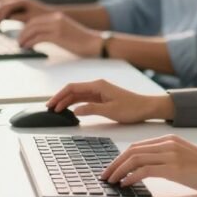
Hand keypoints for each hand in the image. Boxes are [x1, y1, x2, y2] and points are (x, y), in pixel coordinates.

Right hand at [0, 0, 53, 24]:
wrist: (51, 14)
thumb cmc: (42, 18)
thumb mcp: (30, 19)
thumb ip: (18, 17)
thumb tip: (7, 18)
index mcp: (21, 0)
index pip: (4, 7)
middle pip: (1, 5)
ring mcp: (17, 1)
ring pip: (2, 6)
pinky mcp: (18, 6)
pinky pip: (6, 9)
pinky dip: (1, 15)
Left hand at [17, 12, 101, 55]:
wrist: (94, 43)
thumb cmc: (82, 41)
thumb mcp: (66, 31)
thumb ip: (54, 31)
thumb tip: (42, 37)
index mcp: (57, 16)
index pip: (36, 20)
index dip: (26, 28)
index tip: (22, 36)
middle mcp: (56, 19)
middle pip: (32, 23)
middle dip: (22, 33)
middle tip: (18, 42)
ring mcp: (57, 26)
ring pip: (33, 30)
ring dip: (24, 38)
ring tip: (21, 46)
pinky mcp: (58, 36)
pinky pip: (38, 38)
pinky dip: (30, 43)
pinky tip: (28, 48)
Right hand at [47, 79, 173, 123]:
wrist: (146, 107)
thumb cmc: (132, 108)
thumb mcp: (110, 110)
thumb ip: (91, 109)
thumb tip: (75, 110)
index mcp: (98, 85)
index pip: (73, 87)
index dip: (59, 95)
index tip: (51, 104)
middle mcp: (97, 86)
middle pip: (73, 90)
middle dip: (60, 98)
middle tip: (50, 109)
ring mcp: (99, 91)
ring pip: (77, 94)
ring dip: (66, 101)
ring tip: (57, 110)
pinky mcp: (102, 97)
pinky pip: (84, 98)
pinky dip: (75, 103)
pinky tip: (70, 109)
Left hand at [100, 135, 196, 195]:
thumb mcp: (184, 157)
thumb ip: (167, 158)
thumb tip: (147, 169)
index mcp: (170, 139)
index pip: (138, 145)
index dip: (121, 157)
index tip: (112, 167)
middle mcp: (168, 143)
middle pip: (132, 150)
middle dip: (115, 163)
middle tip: (105, 175)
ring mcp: (171, 154)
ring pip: (136, 158)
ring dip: (119, 170)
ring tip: (112, 181)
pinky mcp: (174, 168)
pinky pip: (145, 170)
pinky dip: (131, 176)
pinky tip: (126, 184)